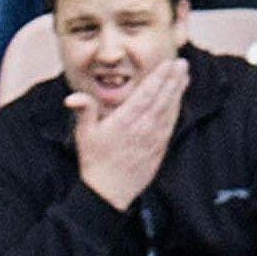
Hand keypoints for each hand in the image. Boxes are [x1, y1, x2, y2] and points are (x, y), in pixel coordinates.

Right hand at [67, 58, 187, 210]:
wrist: (108, 193)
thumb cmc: (94, 162)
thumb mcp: (84, 135)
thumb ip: (84, 111)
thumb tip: (72, 97)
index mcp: (123, 122)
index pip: (145, 95)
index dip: (158, 78)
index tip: (167, 63)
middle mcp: (141, 128)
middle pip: (162, 99)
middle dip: (172, 80)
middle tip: (182, 63)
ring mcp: (153, 139)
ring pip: (170, 110)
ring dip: (178, 91)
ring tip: (185, 75)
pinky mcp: (159, 148)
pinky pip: (171, 123)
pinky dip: (177, 108)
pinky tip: (179, 98)